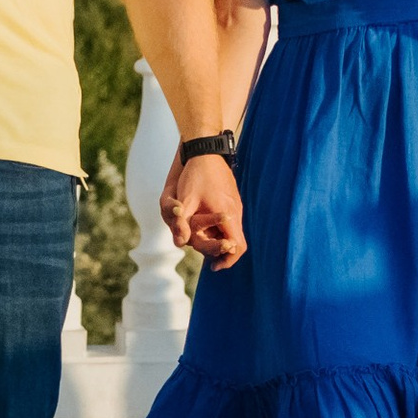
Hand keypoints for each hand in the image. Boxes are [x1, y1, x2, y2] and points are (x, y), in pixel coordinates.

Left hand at [160, 151, 246, 269]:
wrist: (206, 149)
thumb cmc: (196, 175)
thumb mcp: (185, 200)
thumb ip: (182, 223)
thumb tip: (179, 243)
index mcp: (228, 214)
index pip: (237, 246)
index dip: (228, 260)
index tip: (214, 267)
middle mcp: (236, 212)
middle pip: (236, 242)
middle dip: (223, 254)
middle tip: (210, 262)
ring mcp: (236, 205)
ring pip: (233, 231)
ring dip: (221, 241)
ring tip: (205, 247)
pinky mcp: (232, 199)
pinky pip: (230, 221)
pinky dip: (221, 230)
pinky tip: (207, 228)